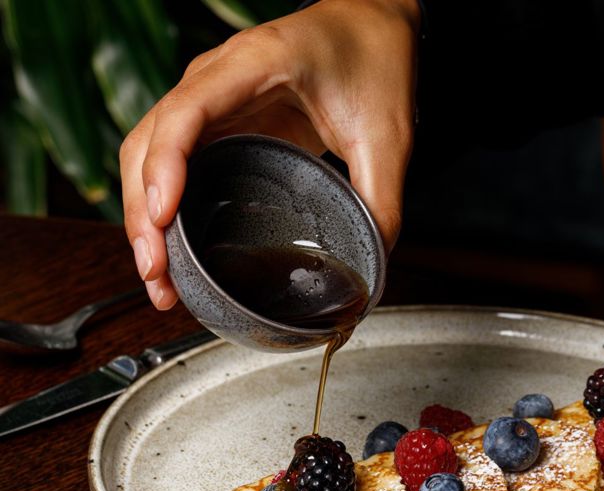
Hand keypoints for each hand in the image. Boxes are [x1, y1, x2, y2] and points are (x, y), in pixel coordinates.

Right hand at [120, 0, 419, 308]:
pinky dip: (163, 209)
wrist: (370, 28)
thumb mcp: (389, 137)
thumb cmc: (374, 62)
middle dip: (144, 212)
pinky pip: (172, 163)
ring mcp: (211, 100)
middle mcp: (218, 78)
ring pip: (149, 155)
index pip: (188, 111)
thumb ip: (381, 202)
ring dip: (144, 217)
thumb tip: (373, 267)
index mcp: (257, 64)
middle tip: (158, 274)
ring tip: (158, 279)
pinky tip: (172, 251)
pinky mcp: (218, 123)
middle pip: (151, 141)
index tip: (164, 217)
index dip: (166, 165)